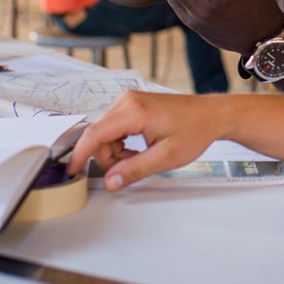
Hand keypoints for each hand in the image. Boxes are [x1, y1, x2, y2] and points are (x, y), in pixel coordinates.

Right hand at [67, 90, 223, 189]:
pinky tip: (140, 148)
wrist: (212, 115)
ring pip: (105, 134)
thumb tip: (110, 182)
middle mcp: (127, 101)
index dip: (80, 155)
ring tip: (142, 157)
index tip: (72, 172)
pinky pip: (114, 128)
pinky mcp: (133, 104)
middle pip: (98, 136)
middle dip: (109, 158)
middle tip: (133, 168)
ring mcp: (129, 100)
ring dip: (116, 152)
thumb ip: (134, 170)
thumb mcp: (165, 157)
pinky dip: (121, 143)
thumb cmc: (195, 131)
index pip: (95, 134)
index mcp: (133, 111)